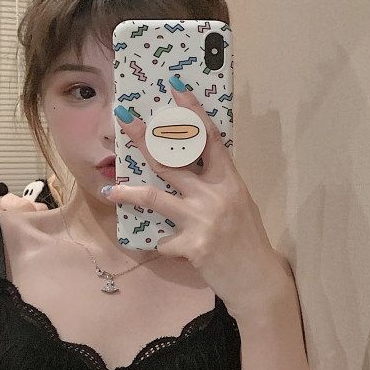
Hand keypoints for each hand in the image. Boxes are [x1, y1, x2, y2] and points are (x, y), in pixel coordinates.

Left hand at [103, 84, 287, 319]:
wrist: (257, 281)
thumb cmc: (247, 240)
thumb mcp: (238, 204)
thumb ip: (215, 185)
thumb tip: (188, 168)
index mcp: (230, 180)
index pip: (209, 137)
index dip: (192, 110)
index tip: (175, 87)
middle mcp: (216, 195)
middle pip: (172, 159)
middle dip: (144, 137)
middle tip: (123, 118)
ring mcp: (203, 219)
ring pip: (155, 197)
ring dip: (128, 193)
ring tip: (111, 191)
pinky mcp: (192, 245)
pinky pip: (164, 241)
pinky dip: (162, 244)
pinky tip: (168, 248)